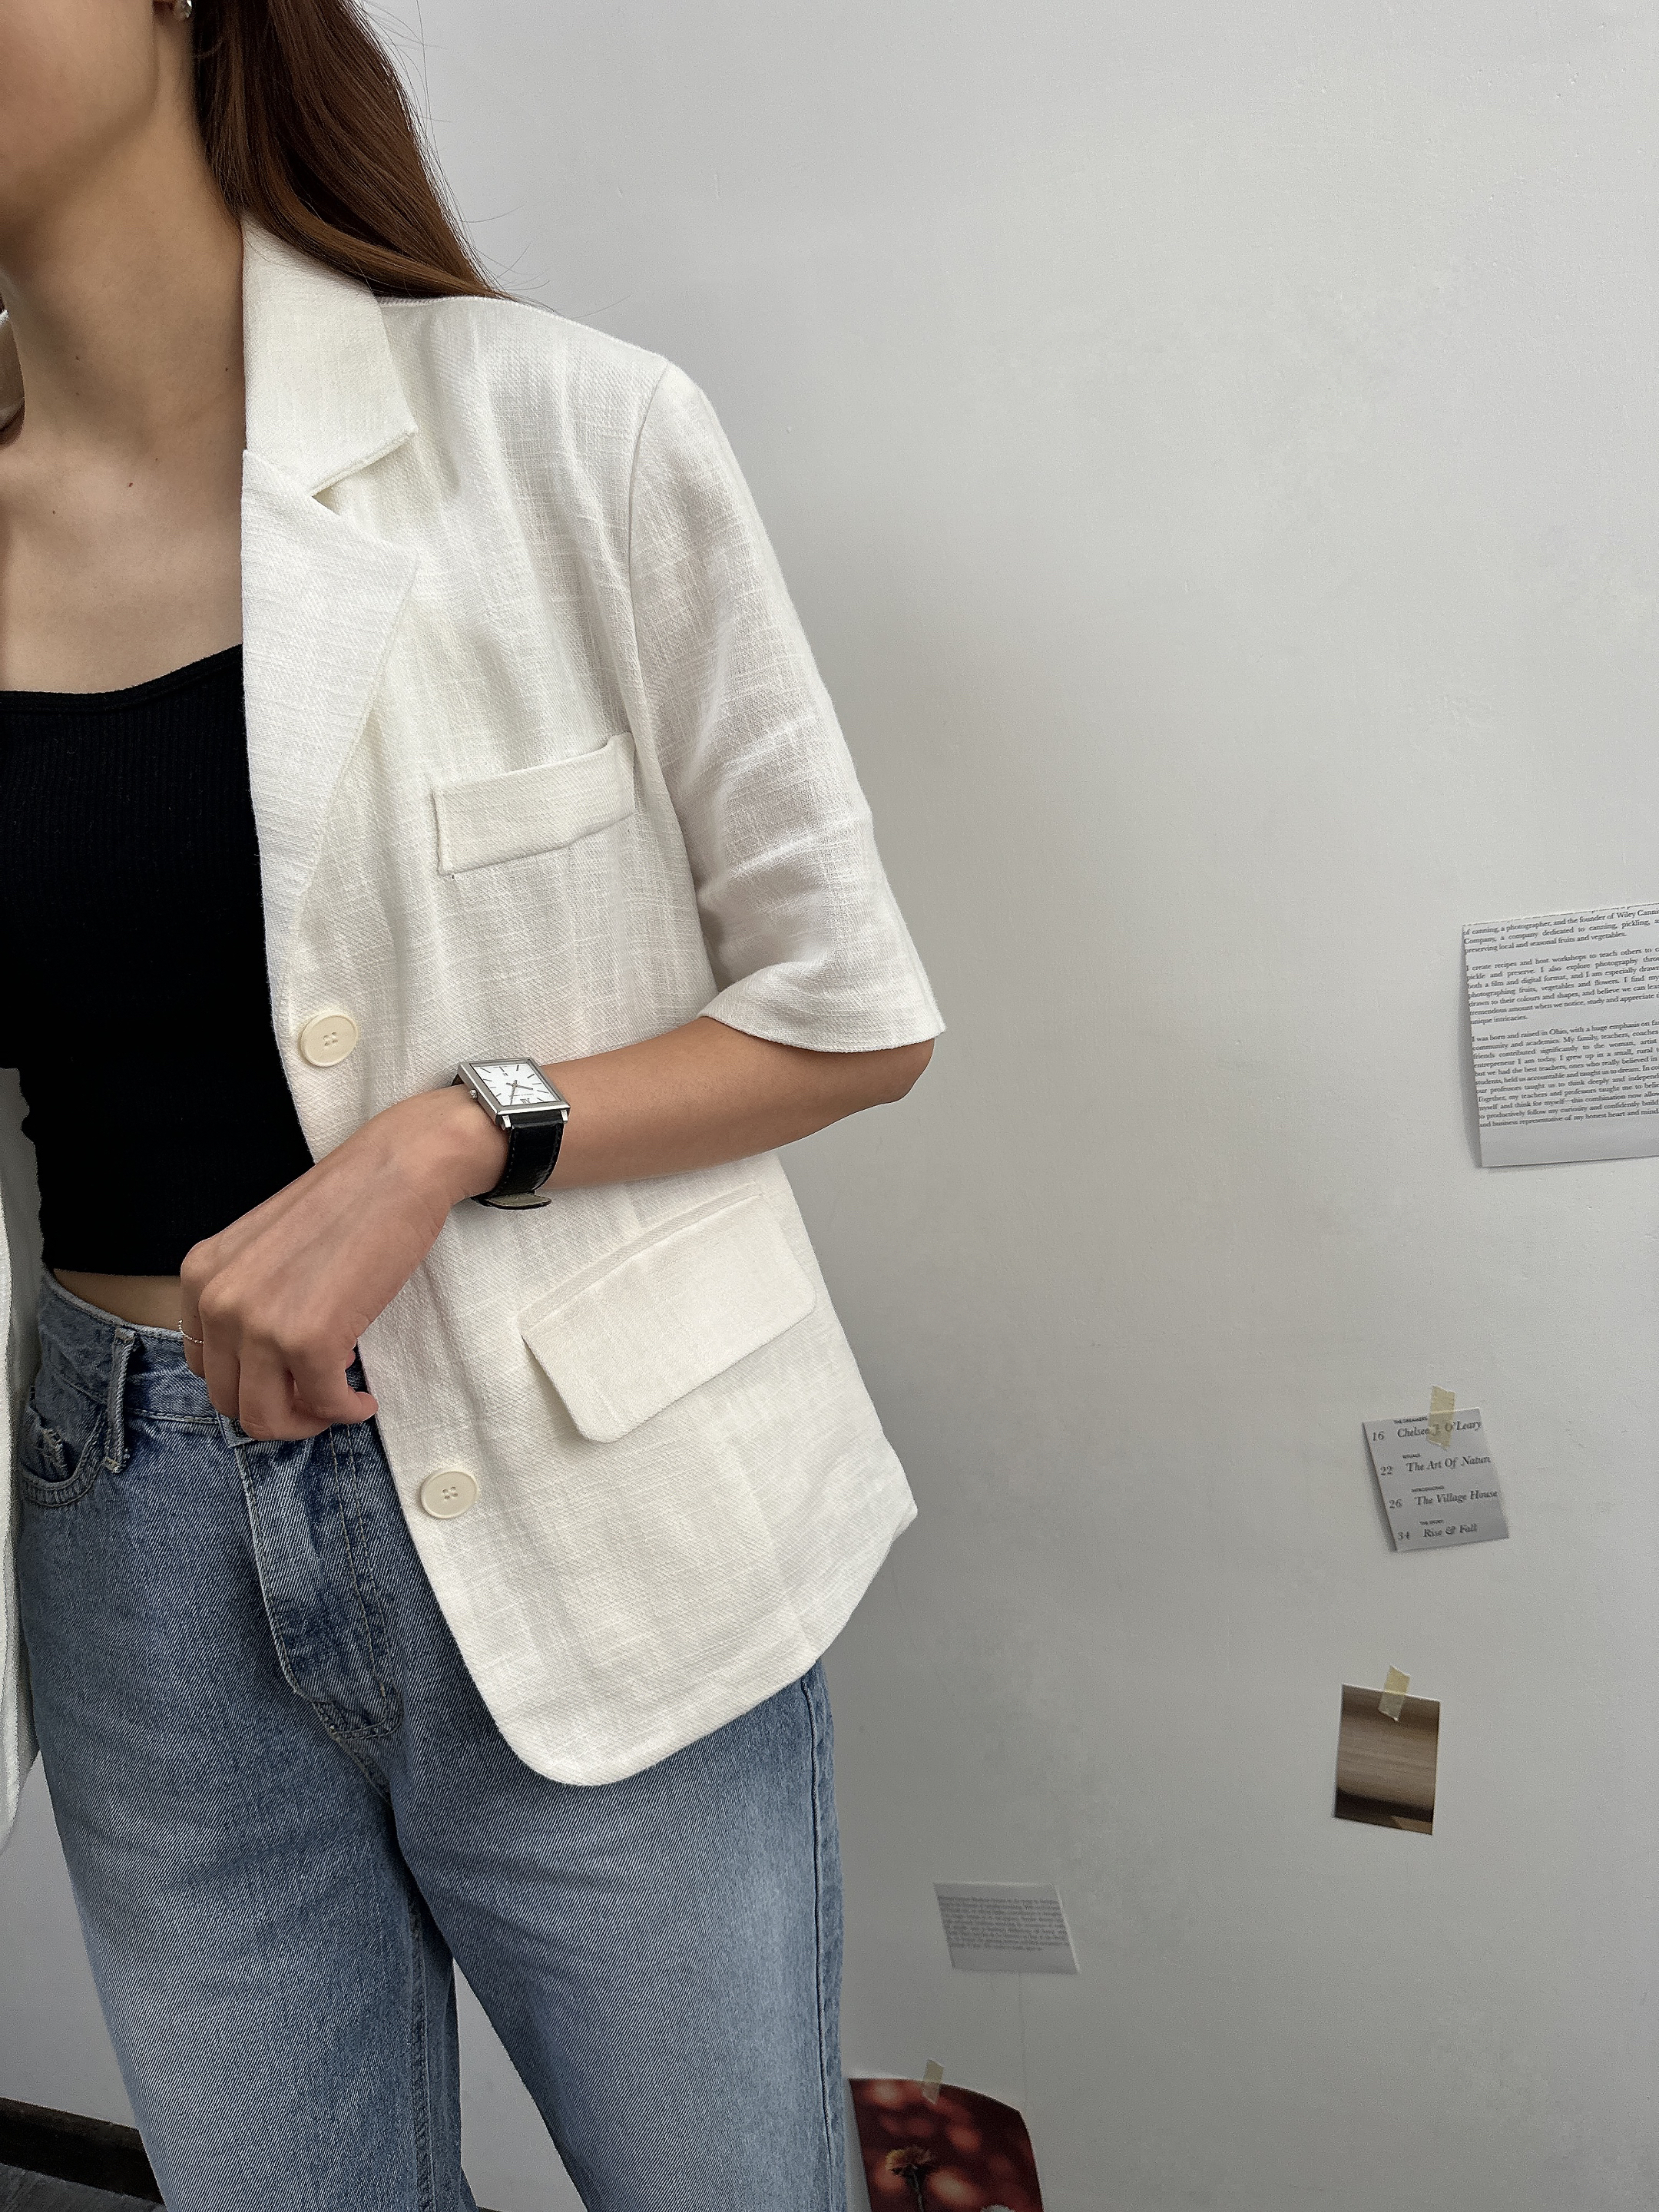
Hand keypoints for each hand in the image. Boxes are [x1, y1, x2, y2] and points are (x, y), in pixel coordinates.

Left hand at [179, 1085, 505, 1439]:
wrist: (398, 1169)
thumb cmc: (347, 1203)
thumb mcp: (266, 1249)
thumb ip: (249, 1300)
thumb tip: (268, 1367)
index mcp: (200, 1276)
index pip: (205, 1366)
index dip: (251, 1380)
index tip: (290, 1373)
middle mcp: (217, 1302)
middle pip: (228, 1400)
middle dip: (278, 1409)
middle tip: (319, 1395)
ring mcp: (258, 1324)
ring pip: (264, 1418)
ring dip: (307, 1421)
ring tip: (340, 1400)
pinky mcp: (307, 1341)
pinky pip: (322, 1405)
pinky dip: (346, 1411)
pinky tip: (364, 1397)